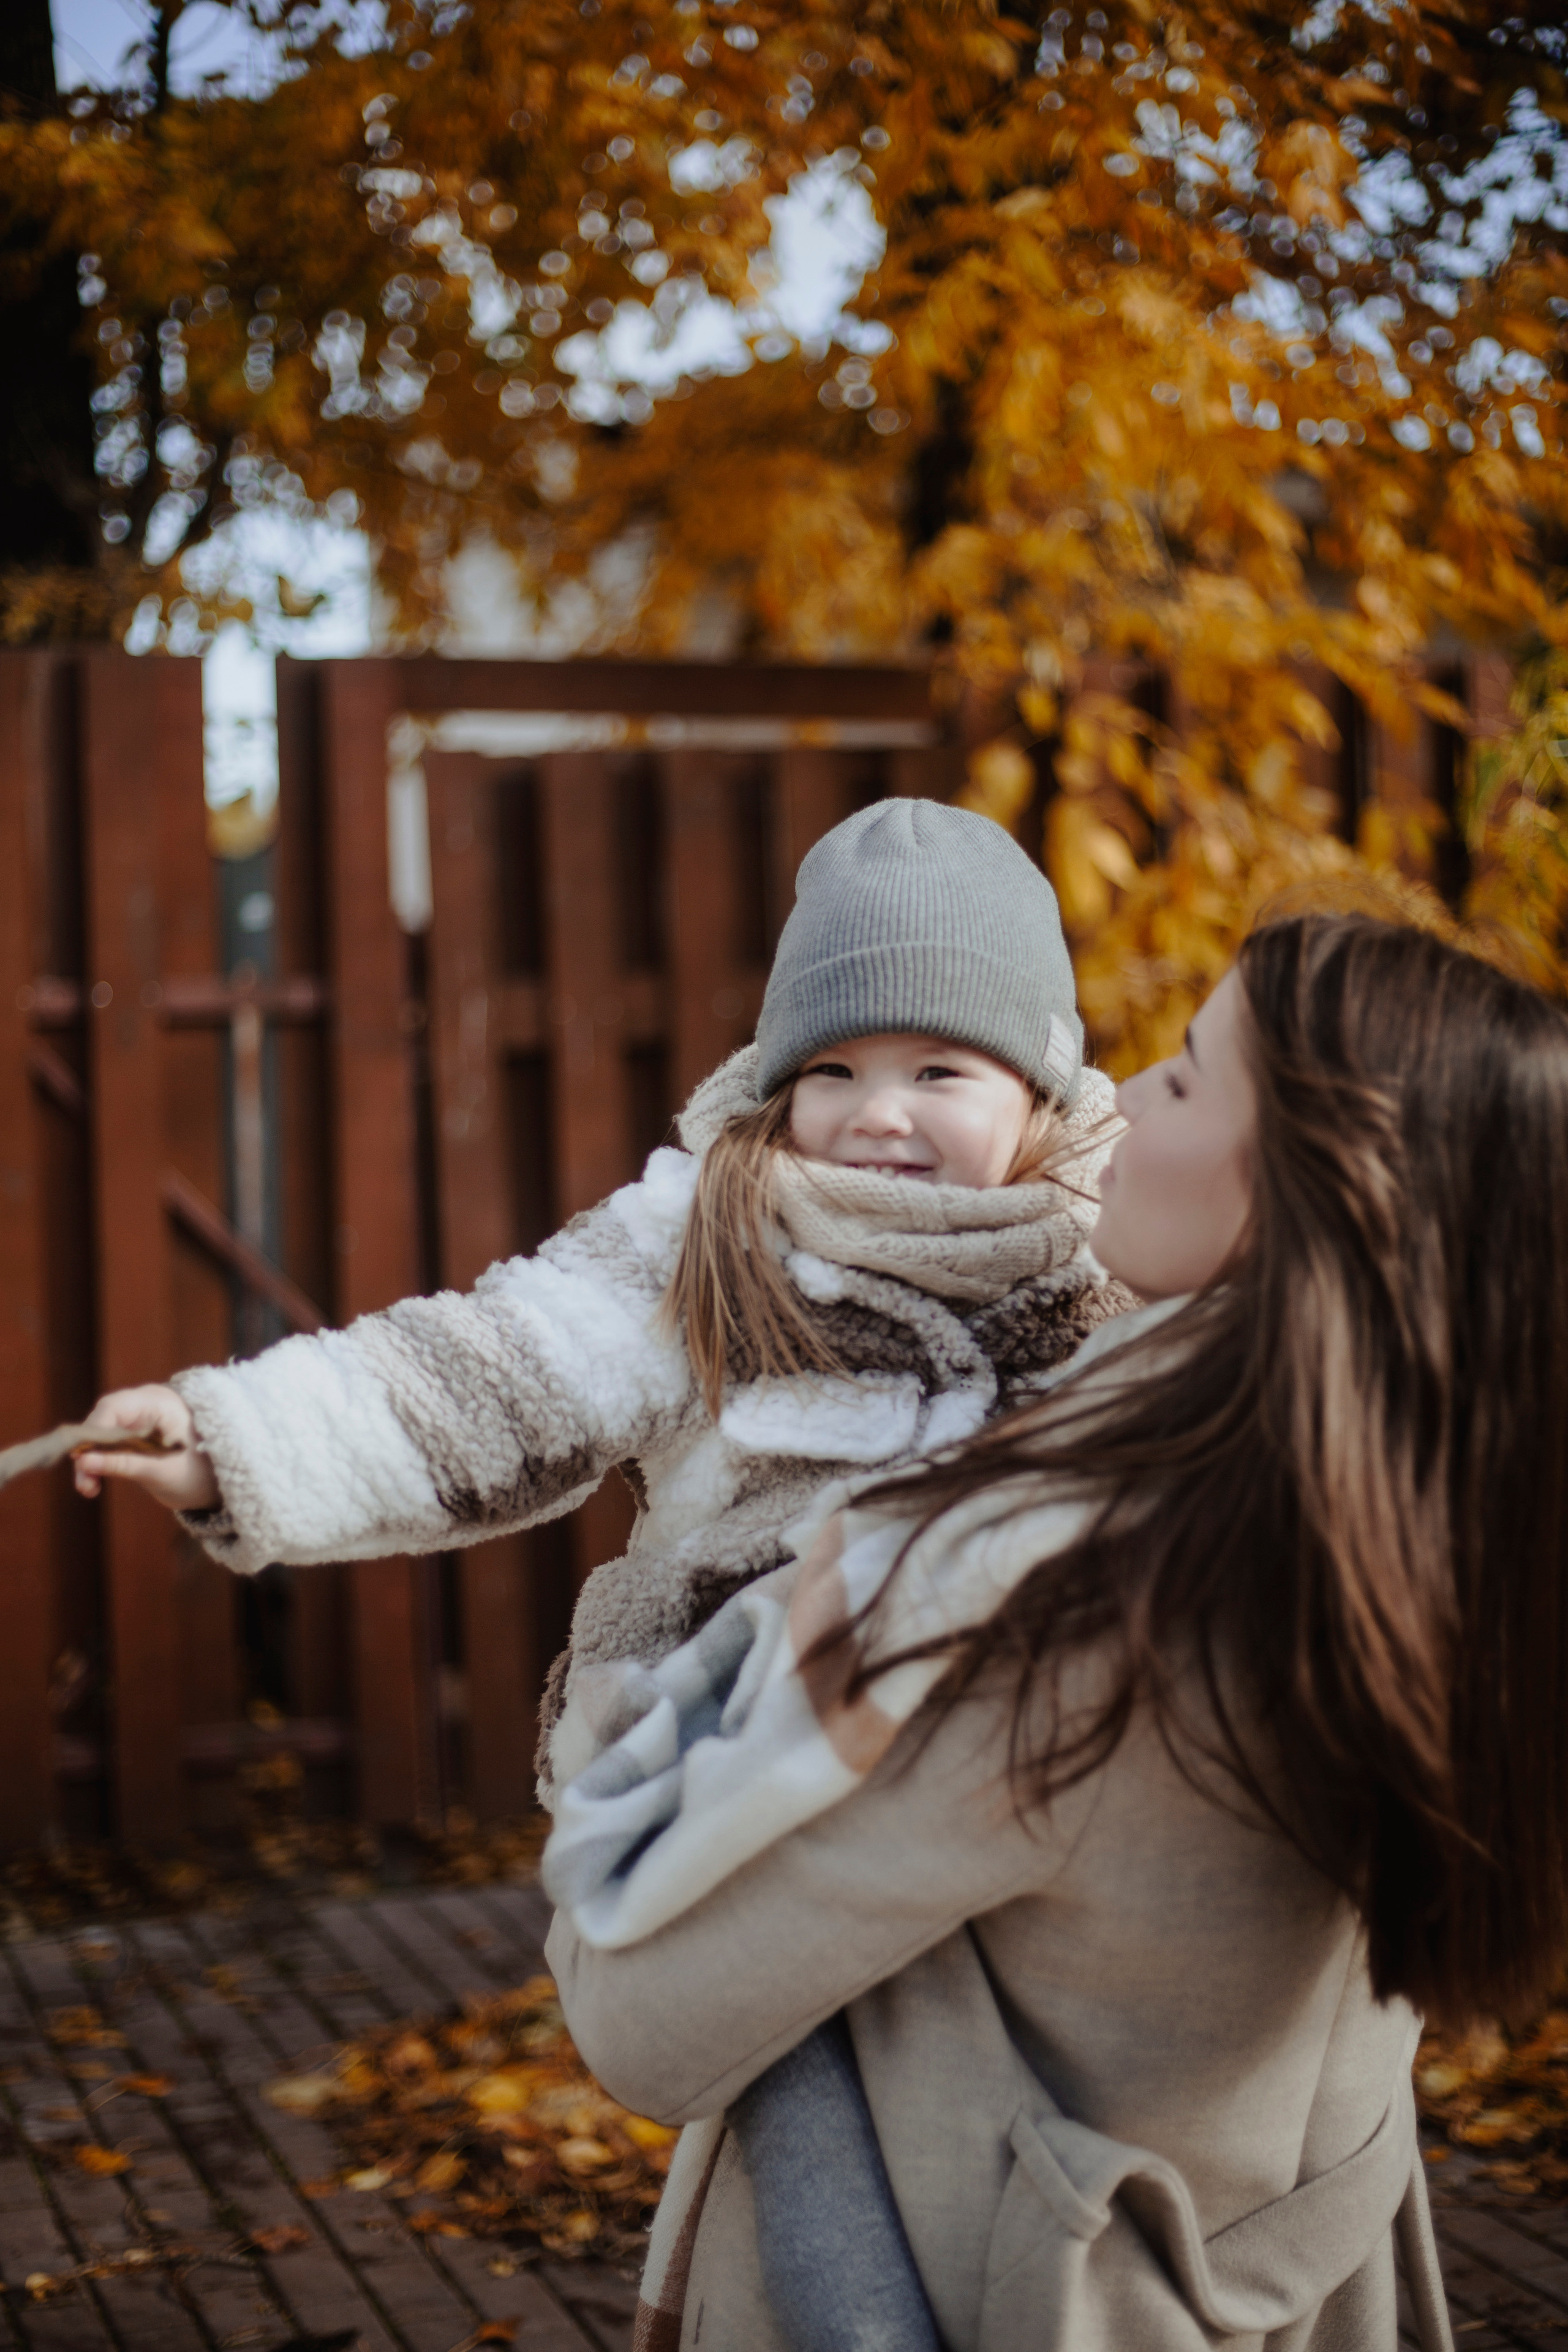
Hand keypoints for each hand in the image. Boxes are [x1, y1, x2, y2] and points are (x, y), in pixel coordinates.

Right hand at [72, 1386, 219, 1512]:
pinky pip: (108, 1445)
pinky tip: (93, 1486)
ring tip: (88, 1489)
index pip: (114, 1407)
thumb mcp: (162, 1472)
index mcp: (160, 1402)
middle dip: (89, 1450)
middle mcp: (145, 1404)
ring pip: (101, 1434)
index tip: (82, 1460)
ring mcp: (138, 1419)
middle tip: (84, 1483)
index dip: (93, 1431)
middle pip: (103, 1419)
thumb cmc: (200, 1473)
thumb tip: (83, 1462)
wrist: (221, 1481)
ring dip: (91, 1461)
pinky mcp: (133, 1436)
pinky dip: (100, 1463)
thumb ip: (124, 1464)